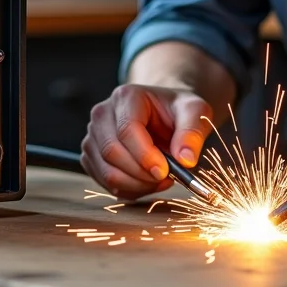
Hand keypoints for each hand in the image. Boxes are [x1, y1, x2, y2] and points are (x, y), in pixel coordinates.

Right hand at [81, 84, 213, 200]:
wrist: (163, 114)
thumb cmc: (177, 111)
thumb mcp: (195, 112)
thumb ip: (193, 132)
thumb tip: (185, 160)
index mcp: (126, 97)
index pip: (127, 130)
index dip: (145, 156)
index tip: (165, 171)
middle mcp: (102, 114)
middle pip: (112, 152)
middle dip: (142, 174)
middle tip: (167, 177)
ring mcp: (93, 135)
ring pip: (107, 172)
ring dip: (137, 185)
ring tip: (160, 179)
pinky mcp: (91, 156)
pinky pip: (105, 183)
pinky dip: (129, 190)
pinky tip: (147, 181)